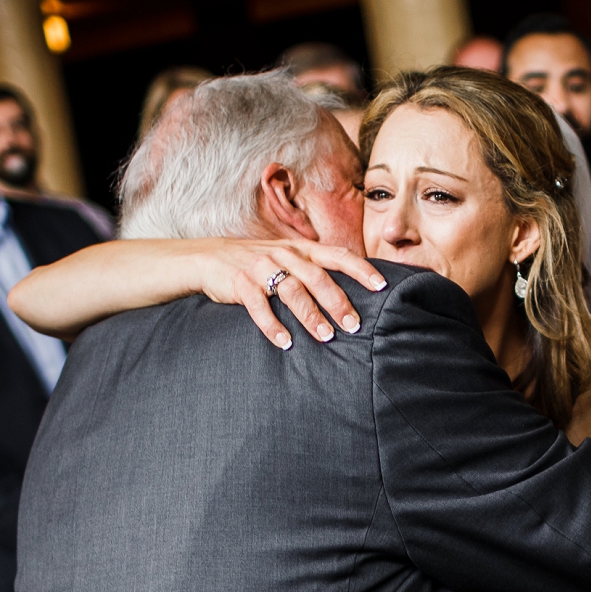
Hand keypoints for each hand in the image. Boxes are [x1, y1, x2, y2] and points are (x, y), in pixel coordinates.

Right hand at [198, 241, 387, 348]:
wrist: (209, 257)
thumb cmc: (258, 262)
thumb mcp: (287, 256)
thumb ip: (313, 267)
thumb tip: (349, 289)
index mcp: (300, 248)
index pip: (337, 255)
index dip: (360, 269)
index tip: (381, 286)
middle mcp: (284, 254)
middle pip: (317, 277)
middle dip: (337, 302)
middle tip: (353, 325)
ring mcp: (261, 267)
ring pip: (291, 290)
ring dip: (310, 315)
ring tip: (325, 337)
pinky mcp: (240, 283)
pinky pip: (259, 306)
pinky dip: (272, 326)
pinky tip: (285, 342)